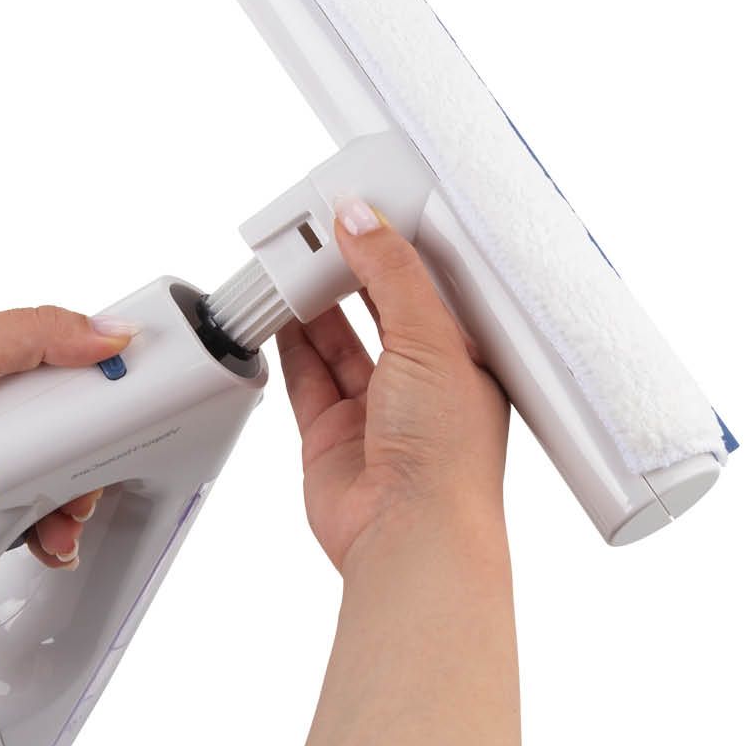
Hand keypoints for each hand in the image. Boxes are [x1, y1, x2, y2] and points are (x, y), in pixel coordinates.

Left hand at [0, 307, 135, 567]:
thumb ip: (42, 335)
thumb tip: (113, 333)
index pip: (71, 378)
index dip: (104, 402)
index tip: (131, 424)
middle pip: (60, 442)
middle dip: (84, 471)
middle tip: (90, 491)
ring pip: (33, 489)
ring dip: (55, 512)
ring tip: (59, 531)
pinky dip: (16, 538)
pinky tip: (27, 543)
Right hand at [277, 197, 509, 573]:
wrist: (410, 536)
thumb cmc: (449, 452)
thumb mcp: (428, 337)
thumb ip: (389, 274)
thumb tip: (361, 219)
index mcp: (465, 353)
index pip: (429, 283)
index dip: (398, 246)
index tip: (367, 209)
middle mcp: (423, 379)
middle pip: (378, 306)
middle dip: (350, 269)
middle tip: (319, 228)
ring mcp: (376, 407)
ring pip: (339, 338)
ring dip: (315, 300)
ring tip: (292, 259)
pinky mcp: (332, 433)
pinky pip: (307, 374)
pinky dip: (290, 341)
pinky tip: (279, 309)